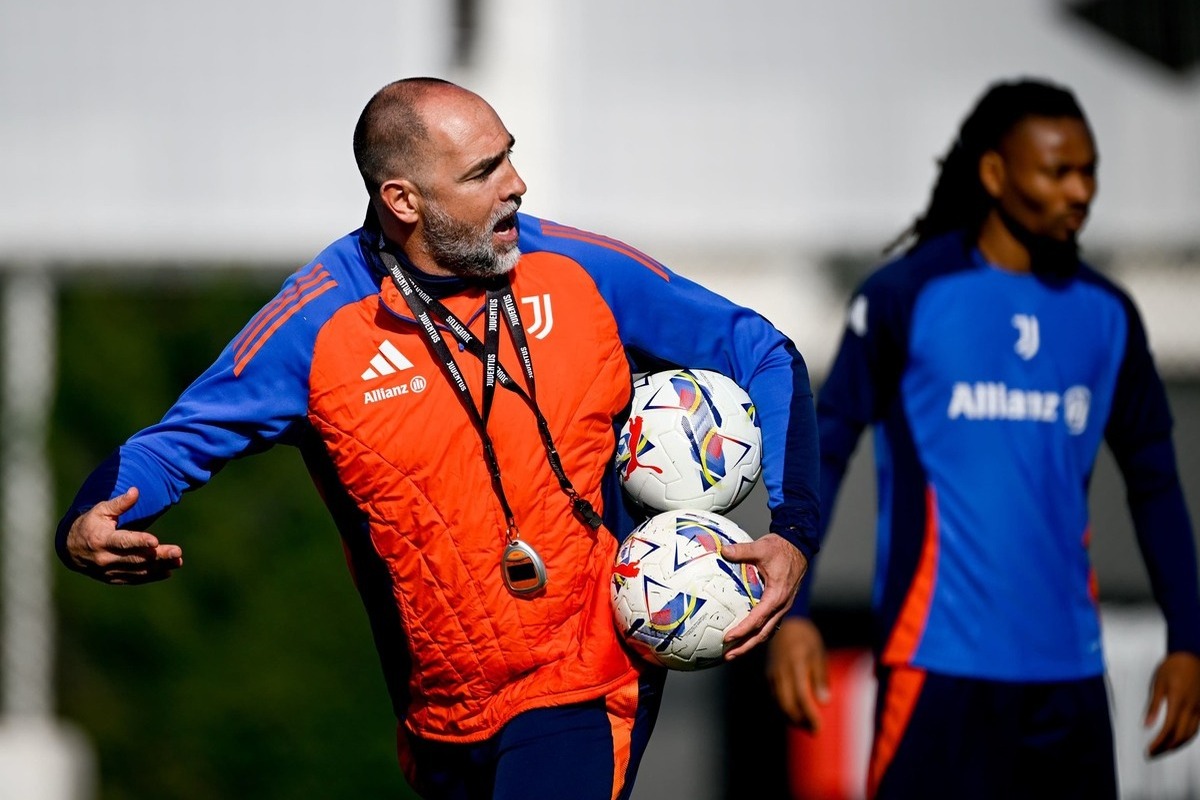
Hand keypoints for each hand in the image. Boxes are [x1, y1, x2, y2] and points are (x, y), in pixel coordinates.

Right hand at [64, 487, 183, 584]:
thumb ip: (119, 503)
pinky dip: (151, 576)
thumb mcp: (100, 510)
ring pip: (138, 570)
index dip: (139, 541)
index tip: (155, 541)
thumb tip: (135, 491)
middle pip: (135, 558)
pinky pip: (134, 579)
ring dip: (159, 566)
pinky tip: (168, 571)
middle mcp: (105, 558)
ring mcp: (109, 571)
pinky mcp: (113, 578)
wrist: (70, 550)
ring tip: (178, 561)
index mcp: (101, 540)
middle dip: (158, 555)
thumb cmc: (89, 524)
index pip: (122, 541)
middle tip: (177, 552)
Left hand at [719, 533, 806, 659]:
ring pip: (767, 632)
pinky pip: (769, 625)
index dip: (742, 630)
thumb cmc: (781, 549)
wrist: (799, 547)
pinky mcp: (781, 606)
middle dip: (745, 647)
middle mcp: (781, 606)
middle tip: (728, 656)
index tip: (727, 638)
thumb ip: (742, 550)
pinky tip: (745, 636)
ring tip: (733, 652)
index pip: (757, 619)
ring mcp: (782, 608)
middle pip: (762, 634)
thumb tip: (723, 550)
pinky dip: (757, 634)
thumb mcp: (761, 547)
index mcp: (776, 596)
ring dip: (751, 644)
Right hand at [766, 617, 829, 731]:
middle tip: (813, 730)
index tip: (818, 727)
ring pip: (779, 702)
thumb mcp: (818, 653)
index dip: (809, 714)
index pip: (801, 695)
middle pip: (787, 703)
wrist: (786, 625)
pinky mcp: (769, 676)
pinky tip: (793, 715)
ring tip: (805, 726)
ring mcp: (773, 674)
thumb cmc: (807, 639)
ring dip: (791, 717)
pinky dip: (783, 709)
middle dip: (800, 720)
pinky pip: (775, 697)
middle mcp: (781, 671)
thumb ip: (820, 676)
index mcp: (796, 664)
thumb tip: (824, 701)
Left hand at [1145, 651, 1199, 756]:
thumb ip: (1153, 706)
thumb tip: (1147, 725)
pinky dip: (1186, 737)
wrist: (1193, 656)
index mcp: (1178, 701)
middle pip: (1180, 736)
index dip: (1159, 742)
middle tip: (1153, 754)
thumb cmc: (1173, 666)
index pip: (1168, 729)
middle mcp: (1192, 708)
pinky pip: (1196, 728)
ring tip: (1163, 750)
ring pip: (1190, 735)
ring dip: (1177, 745)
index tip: (1149, 749)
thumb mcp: (1158, 683)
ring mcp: (1199, 709)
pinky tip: (1177, 740)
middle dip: (1166, 748)